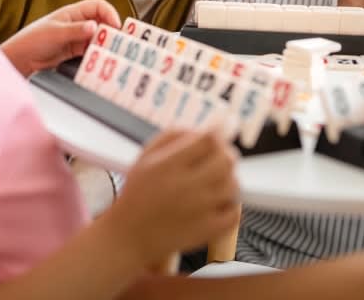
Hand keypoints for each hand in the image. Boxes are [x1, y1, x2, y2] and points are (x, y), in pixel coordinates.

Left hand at [1, 0, 121, 75]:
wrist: (19, 60)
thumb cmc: (32, 40)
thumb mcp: (55, 33)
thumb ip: (76, 30)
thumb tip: (95, 26)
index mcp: (73, 12)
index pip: (98, 6)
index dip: (109, 13)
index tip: (115, 26)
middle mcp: (78, 23)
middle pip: (102, 22)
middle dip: (111, 31)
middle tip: (118, 42)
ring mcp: (77, 38)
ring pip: (99, 38)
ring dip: (106, 44)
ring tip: (111, 52)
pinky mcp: (76, 52)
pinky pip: (92, 50)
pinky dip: (99, 54)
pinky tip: (101, 60)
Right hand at [105, 128, 239, 269]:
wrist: (129, 237)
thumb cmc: (138, 193)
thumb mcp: (146, 156)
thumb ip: (174, 134)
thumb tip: (206, 127)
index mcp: (168, 166)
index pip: (208, 140)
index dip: (219, 130)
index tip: (223, 127)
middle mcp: (185, 187)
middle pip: (226, 160)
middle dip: (225, 153)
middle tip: (217, 156)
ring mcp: (199, 211)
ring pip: (233, 184)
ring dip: (228, 178)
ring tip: (214, 180)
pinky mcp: (207, 231)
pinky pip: (235, 212)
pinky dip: (231, 204)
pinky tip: (218, 201)